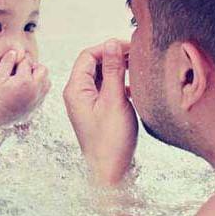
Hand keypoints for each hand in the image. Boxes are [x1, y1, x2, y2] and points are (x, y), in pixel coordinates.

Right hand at [0, 51, 50, 122]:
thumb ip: (7, 63)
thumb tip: (14, 52)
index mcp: (25, 81)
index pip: (27, 62)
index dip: (19, 60)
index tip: (12, 62)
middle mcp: (35, 90)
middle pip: (43, 70)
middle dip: (33, 67)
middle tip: (20, 69)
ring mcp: (36, 100)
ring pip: (47, 82)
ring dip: (39, 77)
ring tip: (25, 79)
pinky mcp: (35, 108)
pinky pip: (43, 94)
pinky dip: (38, 88)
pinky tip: (26, 89)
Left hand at [63, 39, 137, 185]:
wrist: (110, 173)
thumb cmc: (111, 141)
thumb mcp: (114, 100)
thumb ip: (113, 70)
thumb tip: (111, 43)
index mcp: (76, 89)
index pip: (88, 55)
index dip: (108, 48)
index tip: (130, 48)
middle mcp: (78, 94)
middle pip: (94, 64)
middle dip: (114, 57)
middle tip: (137, 57)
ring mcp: (87, 104)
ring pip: (102, 77)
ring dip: (119, 71)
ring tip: (138, 70)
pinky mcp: (98, 112)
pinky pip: (107, 90)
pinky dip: (120, 85)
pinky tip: (135, 89)